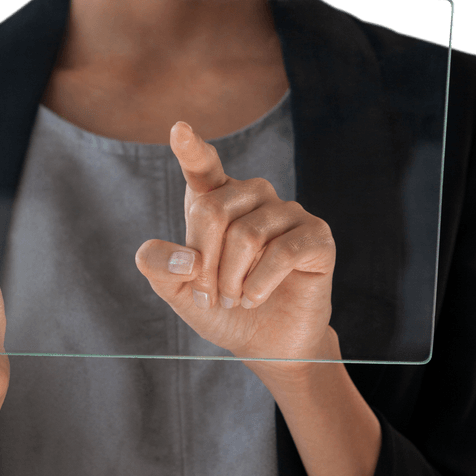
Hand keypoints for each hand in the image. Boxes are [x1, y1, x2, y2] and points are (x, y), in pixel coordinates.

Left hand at [135, 121, 338, 369]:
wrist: (266, 344)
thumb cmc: (222, 309)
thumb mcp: (177, 291)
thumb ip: (159, 266)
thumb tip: (184, 258)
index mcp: (218, 198)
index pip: (203, 165)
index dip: (191, 148)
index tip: (178, 130)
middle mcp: (254, 196)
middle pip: (214, 211)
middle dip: (203, 263)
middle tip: (209, 295)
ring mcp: (288, 212)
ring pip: (246, 234)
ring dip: (231, 279)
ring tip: (233, 300)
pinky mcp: (316, 235)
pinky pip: (283, 252)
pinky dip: (260, 283)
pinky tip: (255, 298)